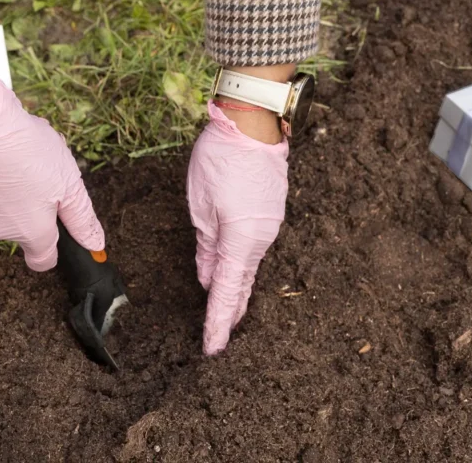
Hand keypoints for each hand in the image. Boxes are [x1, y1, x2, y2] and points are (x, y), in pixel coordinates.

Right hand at [0, 78, 103, 271]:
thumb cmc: (29, 156)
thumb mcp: (69, 185)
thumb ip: (82, 219)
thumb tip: (95, 244)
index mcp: (32, 234)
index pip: (43, 261)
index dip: (56, 247)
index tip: (62, 226)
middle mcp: (3, 231)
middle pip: (27, 229)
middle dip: (40, 207)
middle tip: (48, 176)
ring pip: (8, 207)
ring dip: (20, 189)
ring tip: (26, 158)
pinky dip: (0, 176)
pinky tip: (5, 152)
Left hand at [187, 101, 288, 354]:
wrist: (254, 123)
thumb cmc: (221, 159)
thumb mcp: (200, 206)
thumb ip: (205, 247)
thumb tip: (208, 279)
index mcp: (242, 240)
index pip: (227, 292)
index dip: (218, 322)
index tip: (211, 347)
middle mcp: (262, 238)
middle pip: (243, 284)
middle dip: (230, 313)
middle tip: (218, 339)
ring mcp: (270, 225)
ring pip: (248, 265)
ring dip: (237, 288)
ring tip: (225, 315)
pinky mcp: (271, 212)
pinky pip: (254, 247)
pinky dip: (242, 264)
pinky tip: (234, 274)